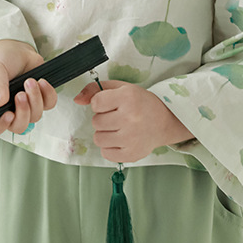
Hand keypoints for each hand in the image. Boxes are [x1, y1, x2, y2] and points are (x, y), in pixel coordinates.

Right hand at [0, 39, 56, 136]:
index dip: (0, 127)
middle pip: (18, 127)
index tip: (9, 114)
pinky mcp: (41, 99)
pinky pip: (49, 104)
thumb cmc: (1, 61)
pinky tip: (42, 81)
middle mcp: (9, 111)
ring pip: (35, 116)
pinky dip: (48, 94)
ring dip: (35, 99)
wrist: (16, 50)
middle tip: (21, 94)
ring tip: (29, 81)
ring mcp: (27, 106)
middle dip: (23, 112)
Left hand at [74, 80, 191, 162]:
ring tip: (119, 128)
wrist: (165, 122)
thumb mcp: (121, 88)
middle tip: (118, 116)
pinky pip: (105, 153)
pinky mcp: (132, 154)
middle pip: (96, 122)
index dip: (99, 104)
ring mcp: (131, 138)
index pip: (96, 103)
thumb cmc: (141, 103)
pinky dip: (110, 147)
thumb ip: (96, 89)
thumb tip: (77, 100)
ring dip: (105, 133)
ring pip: (98, 138)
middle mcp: (130, 118)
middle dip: (103, 119)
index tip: (110, 104)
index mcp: (127, 98)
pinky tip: (121, 139)